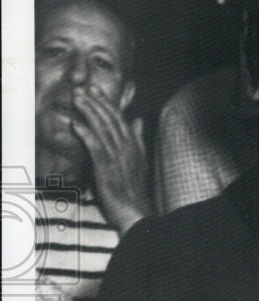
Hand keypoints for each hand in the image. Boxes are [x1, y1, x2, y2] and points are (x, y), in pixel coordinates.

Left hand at [71, 84, 152, 232]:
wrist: (137, 212)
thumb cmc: (136, 189)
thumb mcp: (140, 160)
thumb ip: (138, 139)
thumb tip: (138, 120)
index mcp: (134, 145)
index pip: (120, 119)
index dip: (106, 103)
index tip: (94, 90)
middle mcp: (127, 148)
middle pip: (110, 120)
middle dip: (96, 102)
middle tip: (82, 87)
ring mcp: (118, 157)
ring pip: (103, 129)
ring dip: (89, 112)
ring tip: (77, 98)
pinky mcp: (107, 168)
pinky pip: (96, 147)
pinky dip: (86, 134)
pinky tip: (76, 125)